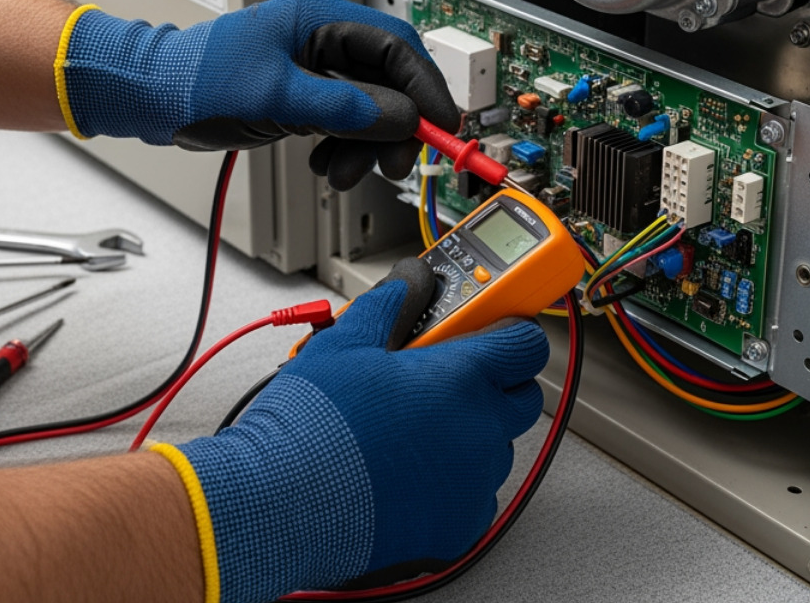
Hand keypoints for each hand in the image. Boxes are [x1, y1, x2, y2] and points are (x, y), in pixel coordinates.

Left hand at [57, 0, 459, 187]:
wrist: (151, 96)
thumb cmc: (197, 82)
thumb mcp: (278, 98)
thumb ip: (344, 108)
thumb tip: (400, 117)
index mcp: (320, 17)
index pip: (398, 46)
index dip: (425, 89)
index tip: (441, 127)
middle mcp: (323, 34)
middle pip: (389, 78)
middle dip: (394, 125)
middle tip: (391, 163)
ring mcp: (313, 63)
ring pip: (368, 104)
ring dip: (364, 143)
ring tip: (340, 173)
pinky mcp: (304, 90)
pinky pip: (344, 118)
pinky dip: (343, 145)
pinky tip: (324, 164)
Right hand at [154, 259, 548, 602]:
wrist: (283, 505)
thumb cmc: (312, 427)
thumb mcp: (344, 341)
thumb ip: (390, 304)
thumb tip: (409, 281)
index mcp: (460, 378)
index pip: (525, 344)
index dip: (509, 331)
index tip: (492, 329)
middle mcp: (479, 431)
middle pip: (522, 397)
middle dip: (495, 383)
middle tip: (447, 377)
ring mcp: (472, 483)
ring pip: (495, 448)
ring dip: (469, 433)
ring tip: (412, 428)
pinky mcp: (458, 527)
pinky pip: (473, 495)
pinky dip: (451, 482)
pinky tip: (406, 472)